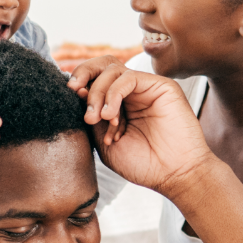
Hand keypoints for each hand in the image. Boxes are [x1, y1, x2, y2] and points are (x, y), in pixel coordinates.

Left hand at [84, 67, 215, 197]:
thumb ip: (92, 117)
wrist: (174, 176)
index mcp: (118, 104)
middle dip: (83, 74)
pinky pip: (129, 77)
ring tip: (97, 118)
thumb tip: (78, 91)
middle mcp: (132, 93)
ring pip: (113, 69)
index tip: (68, 98)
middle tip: (75, 93)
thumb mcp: (104, 143)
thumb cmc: (143, 165)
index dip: (79, 84)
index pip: (94, 80)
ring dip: (98, 91)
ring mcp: (146, 88)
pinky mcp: (161, 86)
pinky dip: (114, 93)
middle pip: (102, 66)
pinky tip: (110, 115)